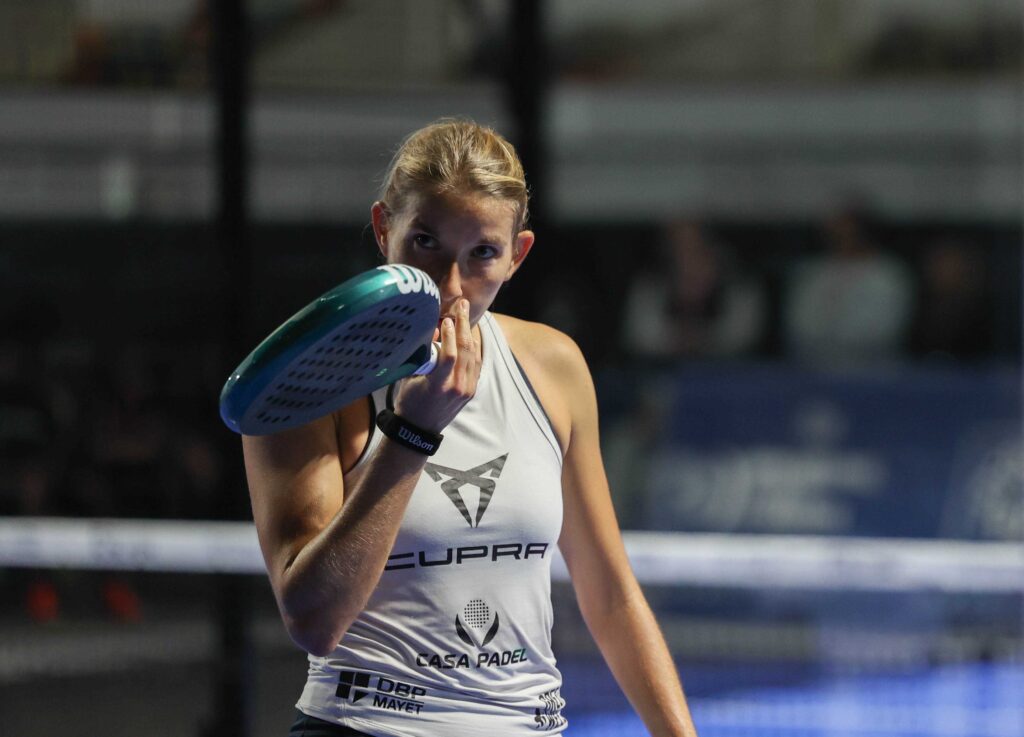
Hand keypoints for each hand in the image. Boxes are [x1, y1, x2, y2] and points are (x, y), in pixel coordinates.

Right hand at [393, 298, 479, 432]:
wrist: (419, 429)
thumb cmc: (409, 402)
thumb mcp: (410, 378)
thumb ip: (423, 356)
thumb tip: (435, 332)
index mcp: (438, 385)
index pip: (449, 355)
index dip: (449, 334)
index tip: (446, 319)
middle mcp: (456, 388)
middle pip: (465, 351)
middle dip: (464, 325)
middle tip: (462, 306)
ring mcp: (466, 390)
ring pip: (474, 356)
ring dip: (470, 334)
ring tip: (465, 316)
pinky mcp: (471, 391)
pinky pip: (476, 365)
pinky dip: (473, 349)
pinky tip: (470, 336)